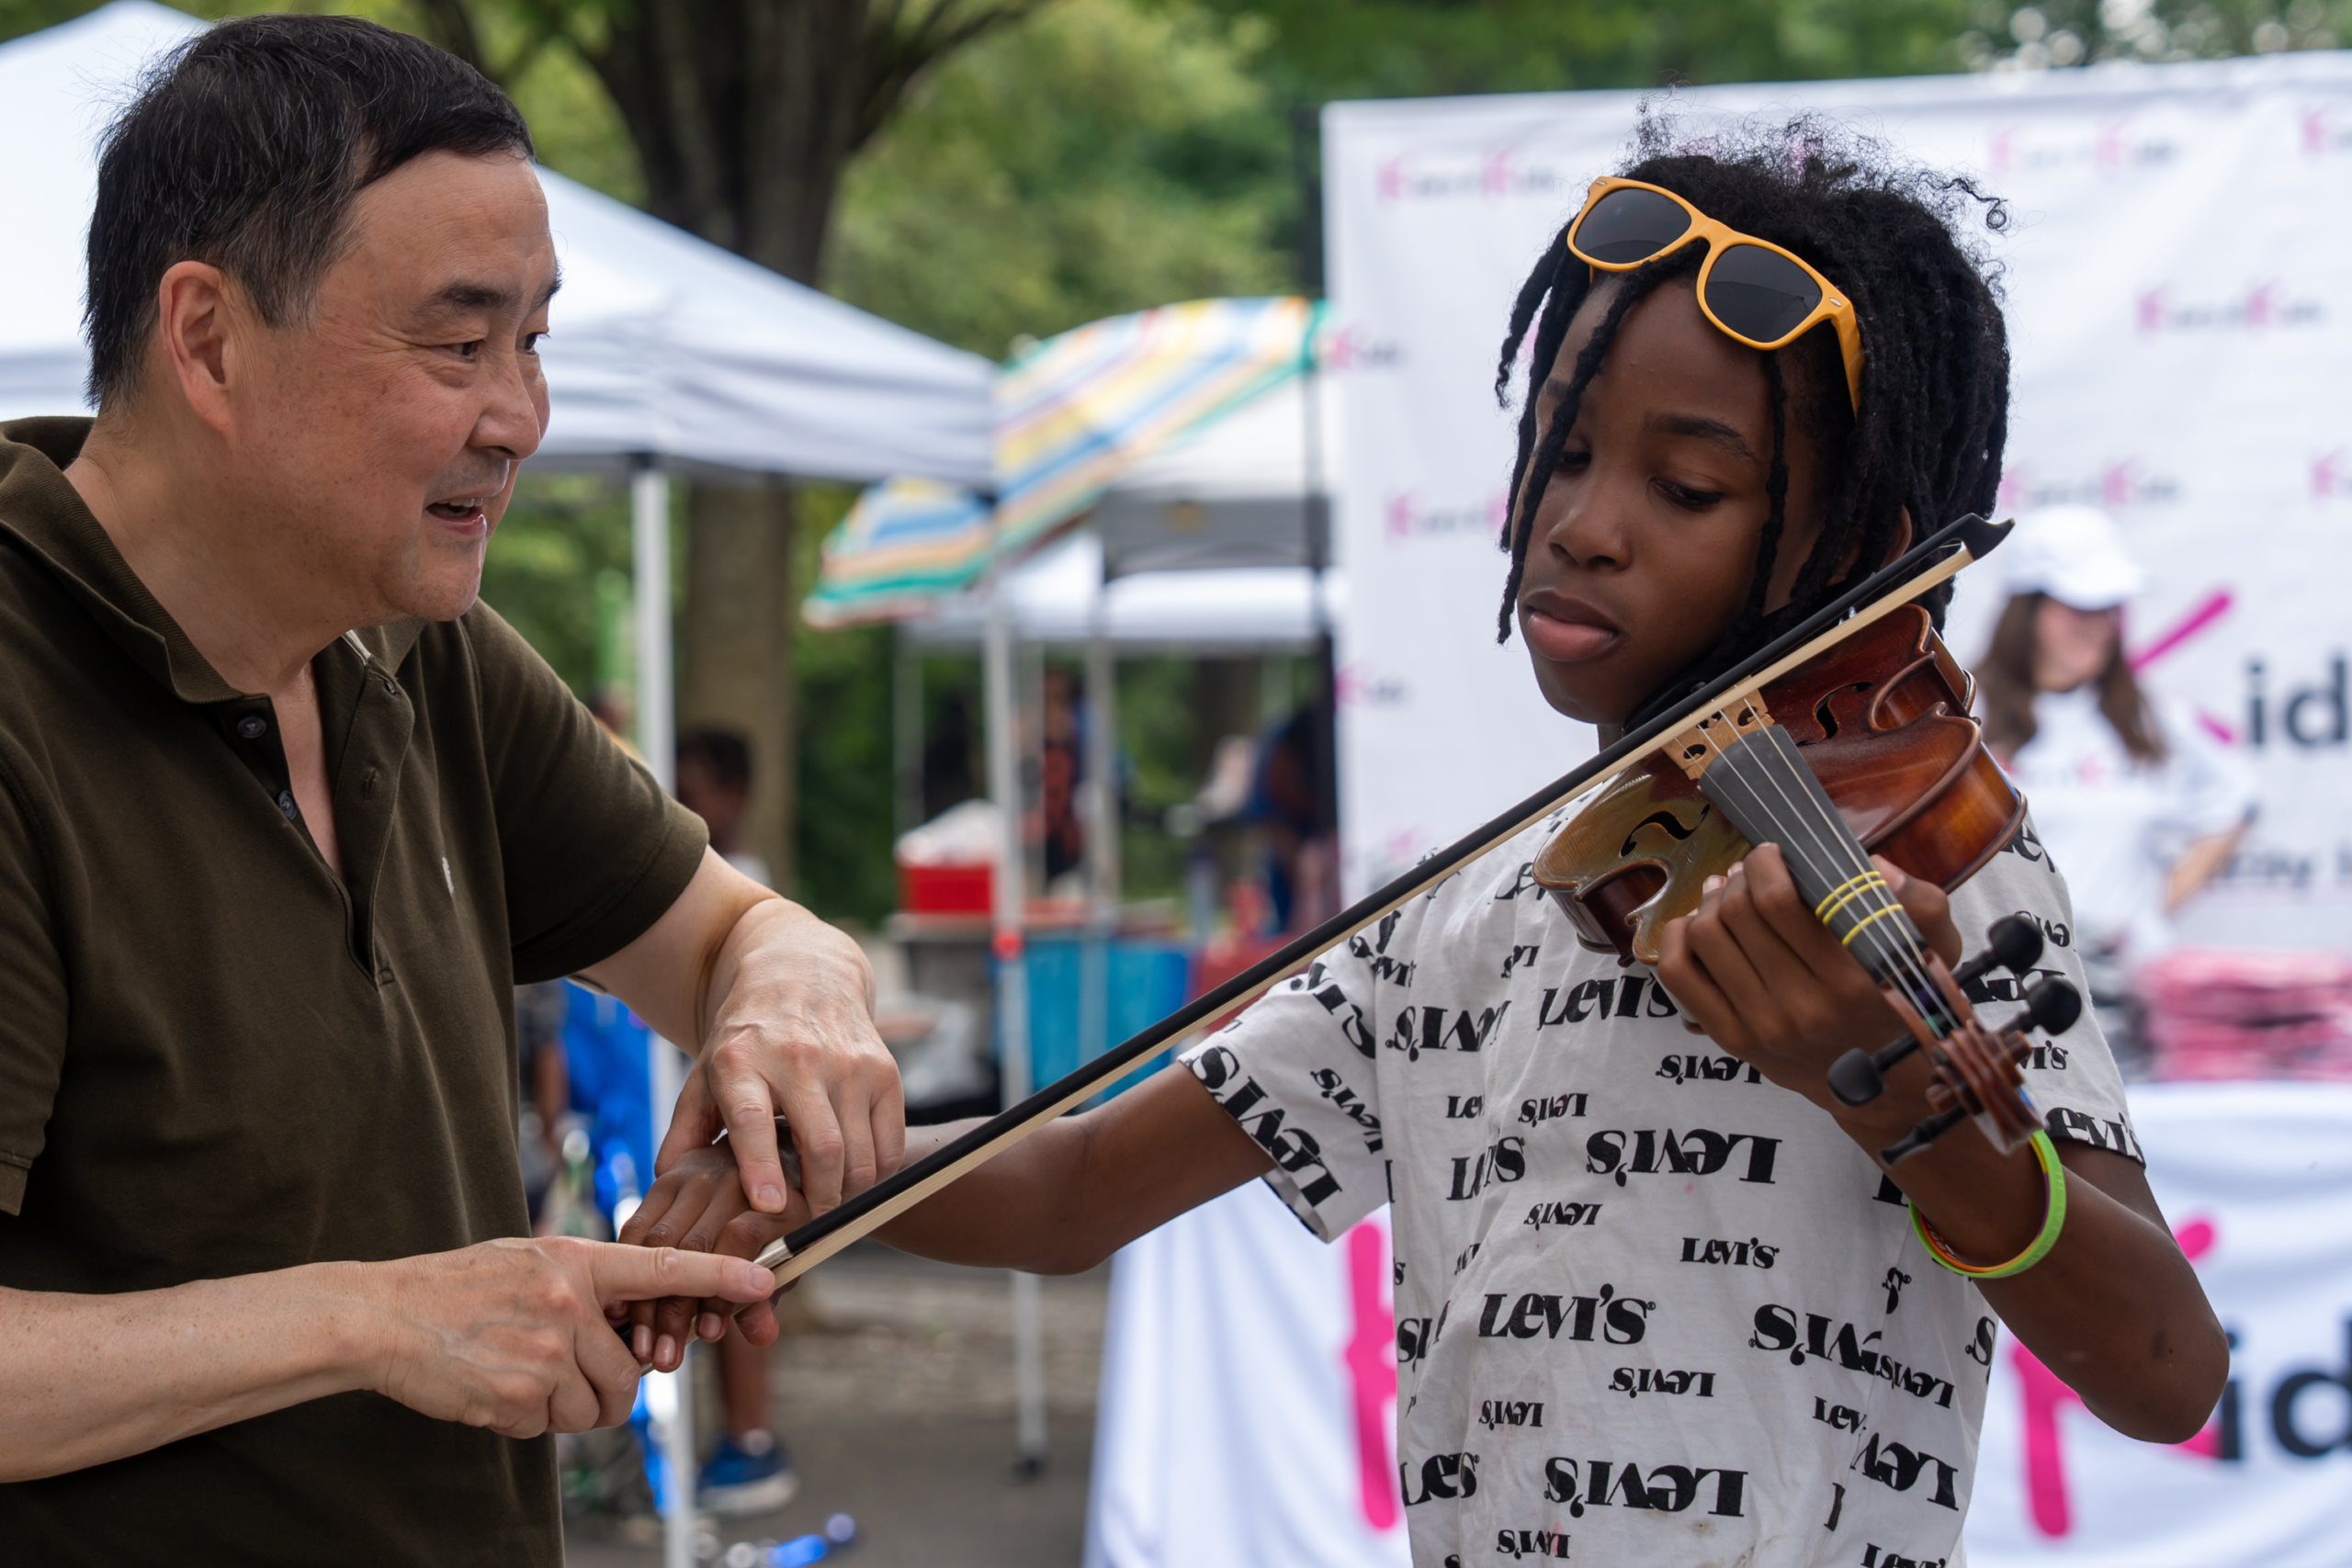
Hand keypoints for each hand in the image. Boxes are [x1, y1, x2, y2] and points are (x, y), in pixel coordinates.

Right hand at [371, 1236, 773, 1437]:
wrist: (382, 1318)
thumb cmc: (454, 1288)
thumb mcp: (526, 1262)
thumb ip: (582, 1285)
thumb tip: (628, 1321)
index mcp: (575, 1263)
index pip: (662, 1268)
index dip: (718, 1276)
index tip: (765, 1281)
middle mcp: (570, 1304)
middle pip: (630, 1371)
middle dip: (608, 1386)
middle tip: (565, 1373)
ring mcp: (548, 1352)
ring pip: (594, 1406)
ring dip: (566, 1407)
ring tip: (520, 1375)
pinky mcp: (523, 1397)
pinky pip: (551, 1427)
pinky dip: (529, 1420)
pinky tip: (495, 1388)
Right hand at [615, 1145, 806, 1371]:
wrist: (765, 1167)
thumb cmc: (776, 1227)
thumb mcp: (785, 1262)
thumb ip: (768, 1299)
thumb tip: (762, 1336)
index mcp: (772, 1201)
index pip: (739, 1243)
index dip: (721, 1293)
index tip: (708, 1333)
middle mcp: (733, 1181)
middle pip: (693, 1247)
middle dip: (675, 1309)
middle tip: (666, 1357)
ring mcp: (696, 1176)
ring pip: (658, 1242)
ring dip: (645, 1299)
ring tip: (643, 1344)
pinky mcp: (665, 1178)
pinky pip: (637, 1227)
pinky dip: (628, 1268)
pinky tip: (626, 1307)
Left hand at [652, 902, 905, 1218]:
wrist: (801, 978)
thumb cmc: (746, 1041)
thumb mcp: (705, 1074)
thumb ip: (685, 1129)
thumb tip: (668, 1179)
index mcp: (742, 1061)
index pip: (754, 1119)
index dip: (762, 1166)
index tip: (770, 1206)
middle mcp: (798, 1058)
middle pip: (822, 1145)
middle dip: (820, 1200)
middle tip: (809, 1224)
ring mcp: (848, 1062)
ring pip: (859, 1152)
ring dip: (847, 1193)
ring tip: (829, 1202)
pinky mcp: (884, 1069)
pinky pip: (890, 1142)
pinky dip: (877, 1173)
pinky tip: (855, 1175)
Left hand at [1654, 845, 1960, 1111]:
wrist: (1880, 1086)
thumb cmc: (1899, 1003)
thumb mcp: (1932, 955)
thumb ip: (1919, 905)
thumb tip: (1873, 865)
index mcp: (1850, 981)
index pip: (1778, 903)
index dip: (1765, 864)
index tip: (1773, 853)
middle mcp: (1801, 1008)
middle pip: (1736, 913)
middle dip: (1740, 878)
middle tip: (1751, 870)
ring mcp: (1761, 1027)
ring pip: (1705, 936)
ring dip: (1711, 902)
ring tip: (1729, 893)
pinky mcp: (1731, 1040)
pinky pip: (1680, 974)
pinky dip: (1679, 936)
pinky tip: (1698, 923)